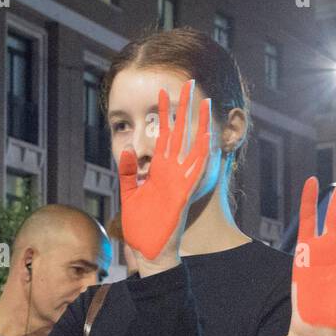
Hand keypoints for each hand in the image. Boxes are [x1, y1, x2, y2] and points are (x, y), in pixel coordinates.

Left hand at [117, 80, 210, 263]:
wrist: (150, 253)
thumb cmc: (141, 228)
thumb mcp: (129, 194)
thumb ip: (129, 172)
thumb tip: (128, 148)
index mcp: (158, 171)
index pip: (163, 135)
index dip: (164, 113)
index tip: (165, 90)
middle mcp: (171, 173)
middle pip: (179, 133)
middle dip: (183, 108)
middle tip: (189, 82)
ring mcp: (178, 182)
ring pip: (190, 146)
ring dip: (196, 124)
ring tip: (202, 100)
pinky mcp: (182, 195)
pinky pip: (194, 172)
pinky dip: (201, 154)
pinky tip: (207, 137)